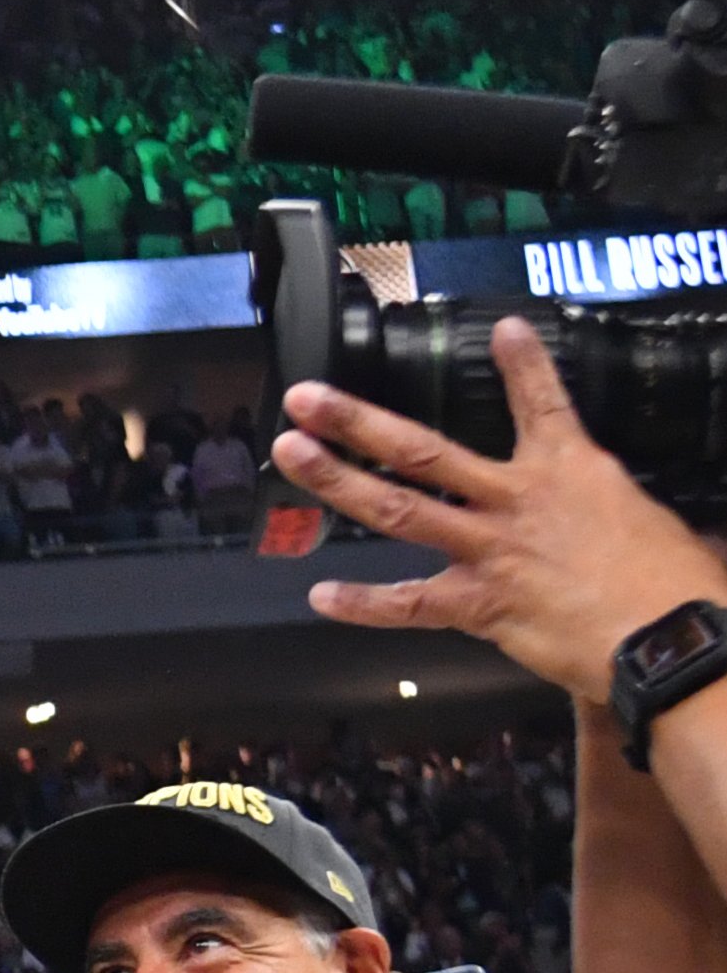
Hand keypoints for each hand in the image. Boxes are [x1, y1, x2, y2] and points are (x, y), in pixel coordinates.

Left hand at [274, 316, 726, 699]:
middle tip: (306, 397)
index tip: (503, 331)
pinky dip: (364, 604)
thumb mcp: (658, 524)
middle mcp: (519, 501)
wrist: (675, 641)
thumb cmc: (680, 589)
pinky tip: (322, 596)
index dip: (523, 366)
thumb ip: (625, 514)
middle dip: (358, 420)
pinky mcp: (483, 605)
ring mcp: (492, 550)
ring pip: (399, 510)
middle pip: (424, 451)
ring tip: (291, 453)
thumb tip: (648, 526)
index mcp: (573, 473)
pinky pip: (411, 604)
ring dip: (338, 481)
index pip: (545, 405)